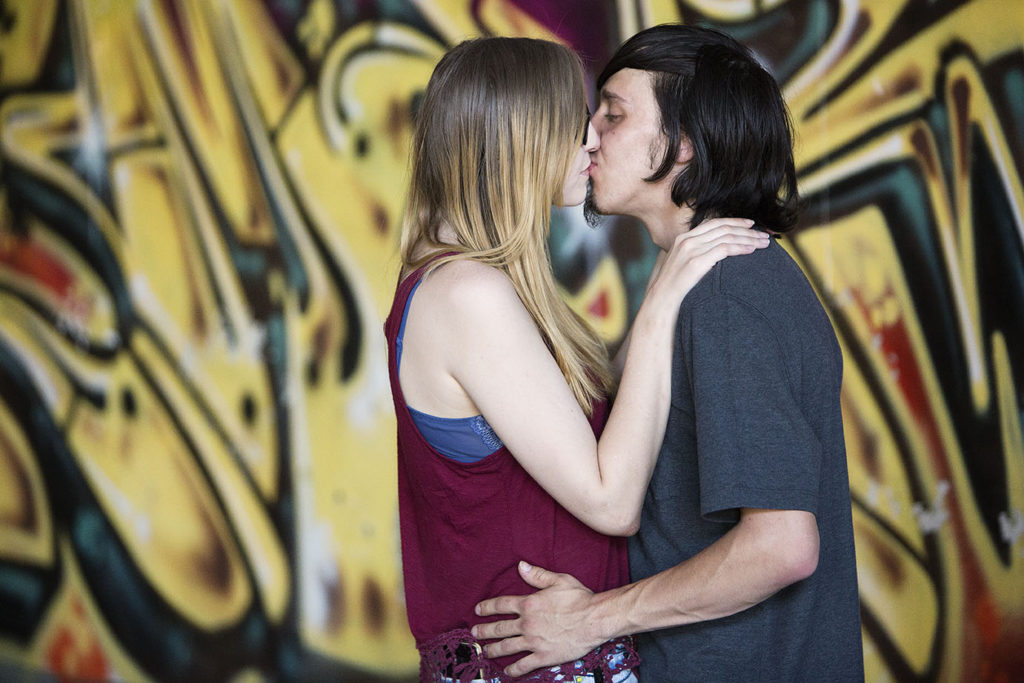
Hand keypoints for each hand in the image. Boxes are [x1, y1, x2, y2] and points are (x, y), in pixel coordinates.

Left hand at [471, 561, 602, 676]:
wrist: (594, 619)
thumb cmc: (579, 598)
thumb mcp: (558, 580)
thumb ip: (537, 575)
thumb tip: (521, 565)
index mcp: (529, 603)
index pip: (501, 605)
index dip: (487, 607)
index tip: (477, 610)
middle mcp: (527, 623)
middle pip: (499, 628)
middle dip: (484, 631)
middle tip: (474, 633)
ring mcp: (534, 641)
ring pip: (507, 647)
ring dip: (493, 649)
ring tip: (484, 651)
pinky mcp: (544, 655)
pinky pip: (524, 665)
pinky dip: (514, 669)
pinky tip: (507, 671)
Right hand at [648, 217, 768, 302]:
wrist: (661, 300)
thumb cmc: (672, 287)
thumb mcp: (681, 264)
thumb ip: (695, 254)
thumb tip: (714, 254)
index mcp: (683, 238)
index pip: (714, 223)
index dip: (734, 222)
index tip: (750, 224)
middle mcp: (687, 240)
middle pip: (723, 228)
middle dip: (746, 230)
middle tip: (764, 234)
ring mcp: (691, 250)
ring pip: (727, 236)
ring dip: (749, 239)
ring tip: (764, 243)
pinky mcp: (697, 261)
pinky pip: (725, 249)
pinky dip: (741, 248)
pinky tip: (752, 250)